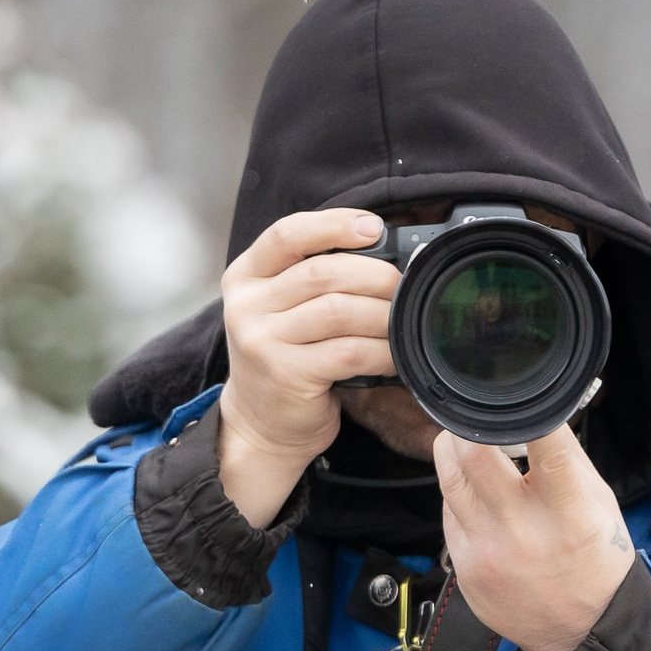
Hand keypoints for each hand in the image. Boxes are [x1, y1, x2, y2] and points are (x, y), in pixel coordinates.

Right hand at [216, 208, 396, 525]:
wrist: (261, 425)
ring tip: (403, 322)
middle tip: (403, 286)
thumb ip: (312, 278)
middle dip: (375, 275)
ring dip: (383, 315)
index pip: (288, 235)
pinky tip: (395, 356)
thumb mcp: (282, 310)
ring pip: (339, 311)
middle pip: (323, 272)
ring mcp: (262, 340)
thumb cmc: (284, 360)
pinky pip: (348, 352)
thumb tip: (381, 251)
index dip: (334, 225)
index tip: (373, 227)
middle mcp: (247, 305)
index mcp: (246, 277)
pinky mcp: (286, 374)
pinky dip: (381, 351)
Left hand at [434, 425, 636, 650]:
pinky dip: (462, 497)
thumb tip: (538, 413)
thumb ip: (567, 459)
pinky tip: (480, 499)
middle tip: (475, 418)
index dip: (528, 413)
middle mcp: (523, 531)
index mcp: (569, 513)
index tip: (515, 392)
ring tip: (467, 445)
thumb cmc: (597, 563)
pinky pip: (450, 515)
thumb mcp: (600, 505)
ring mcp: (487, 552)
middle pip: (472, 455)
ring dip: (454, 452)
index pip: (544, 447)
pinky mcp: (464, 568)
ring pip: (449, 479)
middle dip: (469, 425)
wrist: (582, 634)